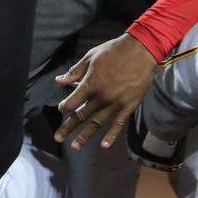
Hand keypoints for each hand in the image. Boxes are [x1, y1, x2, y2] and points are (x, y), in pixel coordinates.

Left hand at [54, 33, 156, 149]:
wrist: (140, 51)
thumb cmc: (113, 51)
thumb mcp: (90, 57)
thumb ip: (74, 71)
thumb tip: (58, 80)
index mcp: (91, 84)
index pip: (72, 102)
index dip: (64, 106)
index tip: (61, 108)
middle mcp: (101, 98)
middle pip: (81, 116)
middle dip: (68, 127)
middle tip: (58, 138)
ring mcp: (115, 104)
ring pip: (97, 123)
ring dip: (85, 136)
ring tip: (75, 146)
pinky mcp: (128, 107)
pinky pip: (118, 124)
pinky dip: (111, 136)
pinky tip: (104, 145)